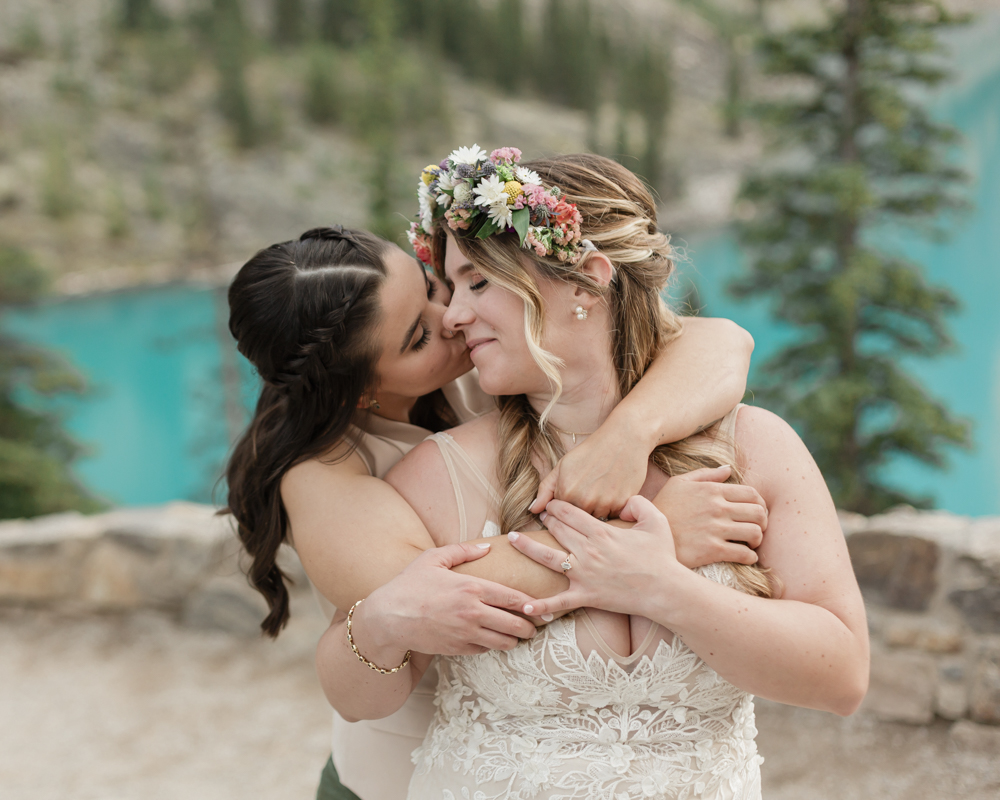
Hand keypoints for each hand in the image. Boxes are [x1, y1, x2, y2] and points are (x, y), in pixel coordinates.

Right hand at [359, 543, 538, 656]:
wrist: (388, 619)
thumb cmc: (409, 585)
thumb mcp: (433, 559)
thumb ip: (462, 551)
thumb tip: (486, 547)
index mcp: (471, 587)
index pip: (513, 598)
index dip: (531, 604)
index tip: (540, 607)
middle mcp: (472, 612)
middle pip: (515, 624)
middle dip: (529, 627)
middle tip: (534, 625)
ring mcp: (465, 634)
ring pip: (503, 643)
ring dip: (514, 640)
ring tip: (517, 635)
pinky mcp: (457, 649)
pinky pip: (485, 650)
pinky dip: (492, 646)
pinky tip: (492, 638)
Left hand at [508, 496, 683, 618]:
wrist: (665, 590)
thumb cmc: (662, 557)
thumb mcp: (656, 520)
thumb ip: (638, 504)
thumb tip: (623, 503)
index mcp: (601, 532)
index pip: (570, 514)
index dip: (557, 506)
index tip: (551, 505)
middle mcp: (587, 551)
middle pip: (557, 531)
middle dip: (546, 521)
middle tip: (540, 517)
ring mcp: (584, 574)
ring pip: (548, 558)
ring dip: (528, 547)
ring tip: (513, 539)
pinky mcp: (586, 596)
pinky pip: (559, 602)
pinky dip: (542, 605)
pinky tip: (525, 606)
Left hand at [530, 423, 648, 519]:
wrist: (623, 439)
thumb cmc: (591, 451)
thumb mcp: (563, 466)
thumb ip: (546, 489)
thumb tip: (533, 510)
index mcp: (566, 492)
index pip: (559, 515)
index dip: (563, 509)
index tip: (570, 499)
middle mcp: (584, 501)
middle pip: (577, 521)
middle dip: (580, 511)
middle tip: (588, 492)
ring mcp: (604, 504)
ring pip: (595, 520)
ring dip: (596, 511)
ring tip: (600, 491)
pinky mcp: (622, 505)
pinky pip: (612, 517)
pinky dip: (611, 509)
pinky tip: (612, 493)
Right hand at [655, 465, 766, 567]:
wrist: (645, 534)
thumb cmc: (663, 507)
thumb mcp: (679, 483)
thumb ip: (705, 474)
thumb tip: (728, 469)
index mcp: (712, 490)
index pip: (752, 494)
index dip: (760, 504)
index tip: (756, 513)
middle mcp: (717, 508)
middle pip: (758, 513)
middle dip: (763, 522)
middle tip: (757, 529)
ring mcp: (715, 529)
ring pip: (754, 533)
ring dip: (758, 540)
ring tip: (751, 543)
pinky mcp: (712, 550)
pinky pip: (744, 554)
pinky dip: (750, 556)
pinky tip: (745, 556)